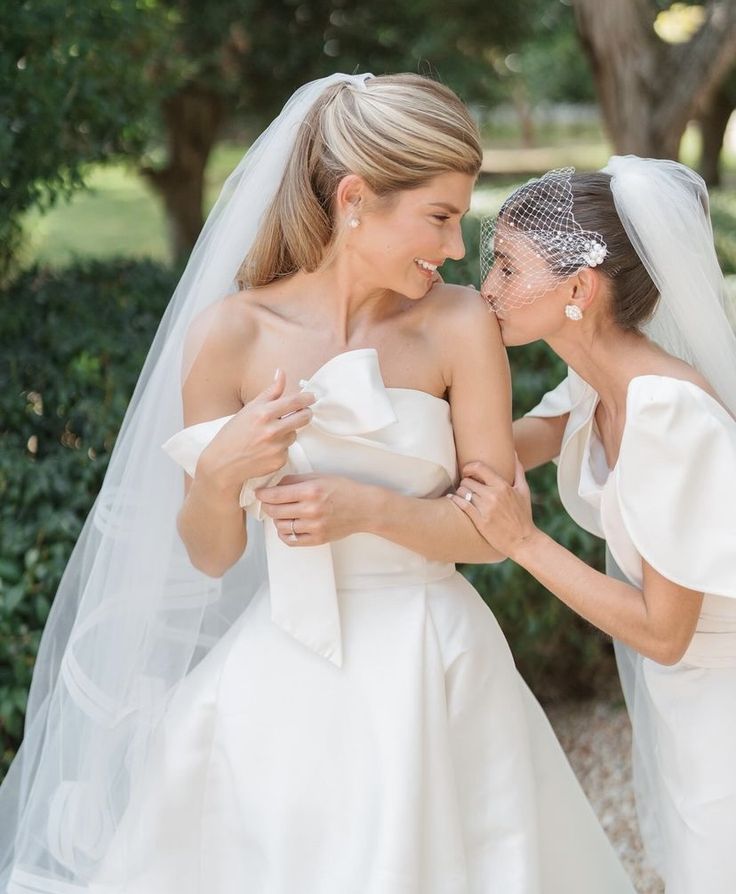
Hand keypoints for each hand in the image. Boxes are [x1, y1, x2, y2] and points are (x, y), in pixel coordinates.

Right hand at [197, 369, 315, 497]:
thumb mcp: (249, 409)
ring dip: (288, 433)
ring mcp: (276, 447)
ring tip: (269, 436)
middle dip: (306, 414)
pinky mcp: (279, 461)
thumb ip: (270, 392)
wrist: (222, 463)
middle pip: (303, 418)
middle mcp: (271, 430)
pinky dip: (280, 449)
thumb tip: (282, 373)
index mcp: (263, 413)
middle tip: (303, 413)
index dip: (307, 398)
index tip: (311, 397)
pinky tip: (265, 450)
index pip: (295, 401)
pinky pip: (287, 451)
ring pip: (294, 435)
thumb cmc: (234, 433)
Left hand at [256, 474, 368, 546]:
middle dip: (267, 506)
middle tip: (267, 503)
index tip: (259, 493)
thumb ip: (297, 480)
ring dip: (276, 520)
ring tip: (280, 514)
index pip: (276, 495)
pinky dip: (284, 534)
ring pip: (281, 526)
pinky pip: (292, 540)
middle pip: (275, 511)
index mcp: (311, 491)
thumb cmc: (345, 490)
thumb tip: (276, 484)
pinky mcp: (318, 539)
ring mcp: (314, 526)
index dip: (263, 494)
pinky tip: (286, 527)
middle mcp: (311, 509)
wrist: (365, 508)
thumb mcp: (321, 477)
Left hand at [448, 456, 536, 558]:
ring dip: (461, 492)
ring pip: (463, 492)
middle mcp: (493, 495)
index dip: (469, 467)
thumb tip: (514, 453)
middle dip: (465, 482)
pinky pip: (461, 505)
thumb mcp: (524, 491)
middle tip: (467, 487)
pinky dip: (455, 499)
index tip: (467, 471)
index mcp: (502, 486)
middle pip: (467, 481)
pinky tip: (453, 498)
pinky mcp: (479, 521)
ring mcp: (485, 509)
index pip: (478, 467)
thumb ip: (518, 471)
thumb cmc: (523, 515)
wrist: (523, 540)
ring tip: (463, 495)